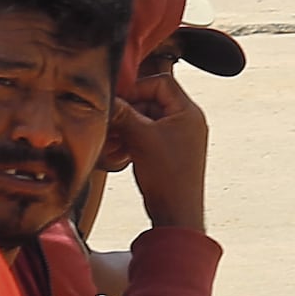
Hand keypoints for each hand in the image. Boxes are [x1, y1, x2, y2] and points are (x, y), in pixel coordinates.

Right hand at [105, 62, 210, 227]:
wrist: (176, 213)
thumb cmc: (168, 177)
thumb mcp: (140, 138)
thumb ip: (122, 114)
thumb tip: (106, 99)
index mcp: (188, 111)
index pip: (161, 82)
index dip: (136, 88)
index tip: (117, 99)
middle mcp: (187, 121)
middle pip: (151, 101)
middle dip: (128, 111)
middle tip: (110, 121)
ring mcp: (179, 137)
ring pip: (146, 120)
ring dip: (126, 127)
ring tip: (111, 139)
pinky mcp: (170, 151)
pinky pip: (147, 136)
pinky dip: (131, 139)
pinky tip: (118, 151)